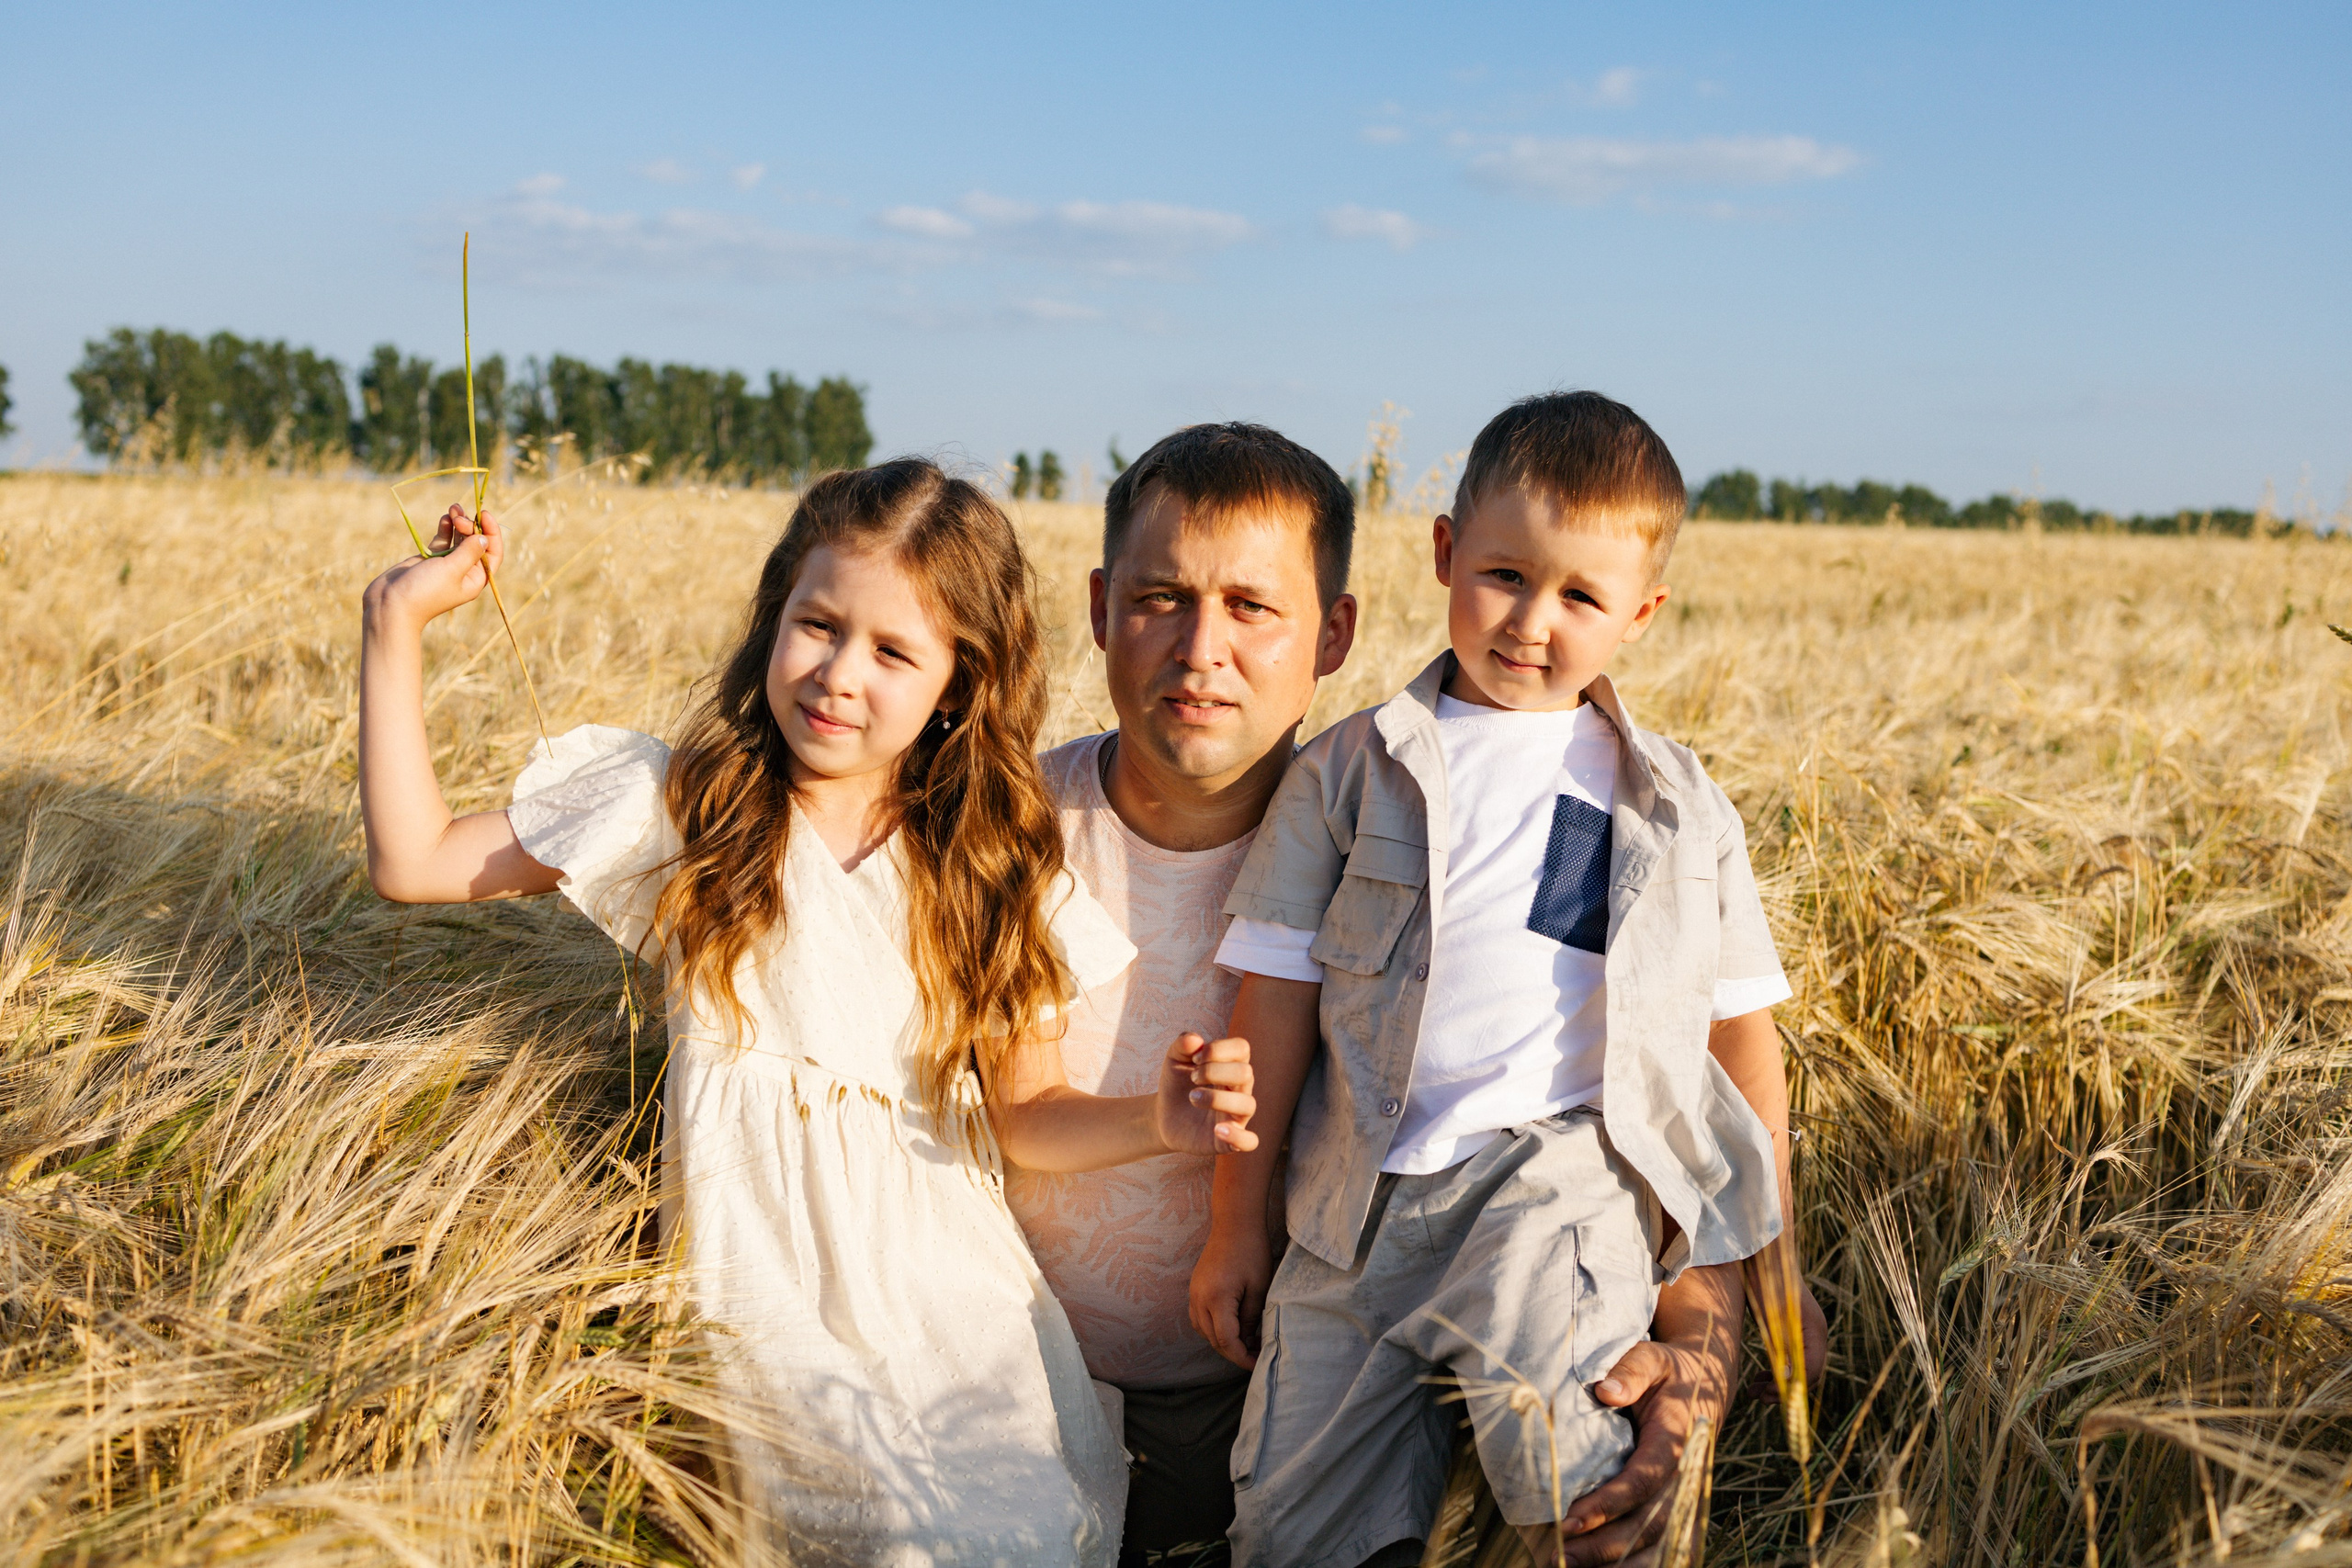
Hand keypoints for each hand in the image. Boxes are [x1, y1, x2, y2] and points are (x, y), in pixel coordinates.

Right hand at [362, 505, 502, 631]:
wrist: (390, 605)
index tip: (485, 514)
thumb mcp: (452, 570)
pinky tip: (446, 517)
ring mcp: (446, 565)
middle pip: (476, 543)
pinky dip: (445, 528)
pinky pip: (443, 540)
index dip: (492, 532)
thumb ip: (469, 552)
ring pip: (459, 539)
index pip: (492, 553)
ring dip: (459, 522)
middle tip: (459, 516)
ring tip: (454, 508)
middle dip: (471, 525)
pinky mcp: (430, 560)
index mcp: (475, 579)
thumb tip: (485, 537)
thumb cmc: (424, 591)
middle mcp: (464, 572)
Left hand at [1153, 1031, 1256, 1156]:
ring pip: (1247, 1104)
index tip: (1195, 1058)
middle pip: (1245, 1073)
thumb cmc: (1176, 1085)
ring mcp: (1236, 1116)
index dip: (1218, 1049)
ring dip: (1217, 1098)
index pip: (1242, 1048)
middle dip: (1214, 1071)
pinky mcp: (1228, 1141)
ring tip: (1193, 1098)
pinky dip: (1238, 1137)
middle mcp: (1239, 1090)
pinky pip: (1250, 1142)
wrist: (1163, 1117)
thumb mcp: (1173, 1061)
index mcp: (1231, 1066)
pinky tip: (1218, 1129)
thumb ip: (1182, 1045)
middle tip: (1192, 1078)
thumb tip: (1195, 1040)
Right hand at [1189, 1218, 1273, 1369]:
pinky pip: (1199, 1318)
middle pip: (1212, 1339)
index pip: (1226, 1341)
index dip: (1242, 1357)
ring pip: (1203, 1331)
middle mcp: (1199, 1299)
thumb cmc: (1251, 1251)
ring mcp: (1194, 1293)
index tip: (1258, 1363)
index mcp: (1217, 1299)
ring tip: (1245, 1343)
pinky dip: (1213, 1328)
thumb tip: (1248, 1341)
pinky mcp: (1195, 1288)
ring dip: (1222, 1341)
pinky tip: (1231, 1326)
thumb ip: (1251, 1318)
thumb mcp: (1259, 1288)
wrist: (1234, 1223)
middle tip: (1255, 1355)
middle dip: (1234, 1352)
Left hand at [1540, 1330, 1736, 1564]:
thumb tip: (1606, 1391)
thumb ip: (1631, 1370)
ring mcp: (1688, 1494)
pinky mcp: (1683, 1505)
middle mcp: (1687, 1473)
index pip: (1645, 1479)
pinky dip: (1639, 1563)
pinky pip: (1667, 1544)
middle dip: (1606, 1545)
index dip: (1610, 1503)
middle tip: (1560, 1555)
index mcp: (1677, 1438)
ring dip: (1619, 1562)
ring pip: (1661, 1542)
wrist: (1706, 1380)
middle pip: (1651, 1524)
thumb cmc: (1668, 1370)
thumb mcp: (1652, 1357)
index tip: (1571, 1519)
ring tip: (1572, 1567)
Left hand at [1743, 1276, 1829, 1399]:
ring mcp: (1804, 1332)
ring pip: (1796, 1370)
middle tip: (1759, 1398)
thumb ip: (1783, 1349)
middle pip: (1806, 1375)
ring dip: (1777, 1383)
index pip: (1811, 1373)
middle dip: (1783, 1390)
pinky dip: (1776, 1370)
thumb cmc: (1765, 1283)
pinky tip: (1758, 1377)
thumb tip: (1788, 1381)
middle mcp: (1814, 1334)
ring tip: (1754, 1392)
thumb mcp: (1772, 1318)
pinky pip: (1789, 1359)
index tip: (1766, 1395)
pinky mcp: (1791, 1330)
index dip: (1790, 1389)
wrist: (1761, 1256)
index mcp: (1815, 1331)